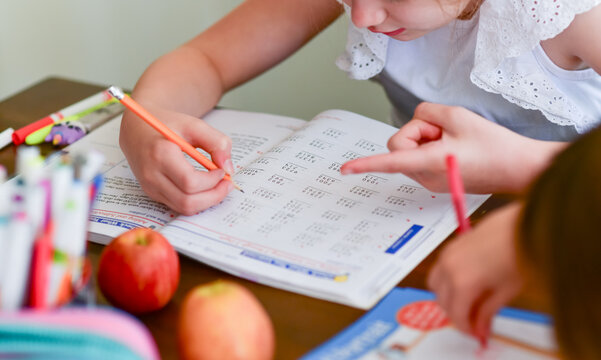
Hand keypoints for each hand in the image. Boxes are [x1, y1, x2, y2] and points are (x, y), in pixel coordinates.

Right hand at [120, 103, 233, 214]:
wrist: (138, 129)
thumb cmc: (167, 125)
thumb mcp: (195, 125)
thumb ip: (216, 142)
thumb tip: (228, 168)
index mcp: (161, 155)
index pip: (190, 182)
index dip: (212, 180)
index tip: (222, 171)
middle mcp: (151, 175)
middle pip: (187, 202)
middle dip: (213, 196)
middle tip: (227, 183)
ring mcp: (150, 187)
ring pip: (183, 208)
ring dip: (206, 201)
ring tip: (218, 186)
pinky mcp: (152, 193)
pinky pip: (178, 205)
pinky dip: (195, 201)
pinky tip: (204, 187)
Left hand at [340, 102, 560, 193]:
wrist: (519, 168)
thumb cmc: (493, 145)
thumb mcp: (457, 116)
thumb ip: (428, 112)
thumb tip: (418, 119)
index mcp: (430, 163)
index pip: (390, 161)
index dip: (366, 163)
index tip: (345, 170)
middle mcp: (426, 177)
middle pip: (401, 143)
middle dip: (418, 130)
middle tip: (445, 129)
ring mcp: (431, 182)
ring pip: (411, 149)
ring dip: (428, 137)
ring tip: (456, 139)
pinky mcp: (437, 181)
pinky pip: (421, 156)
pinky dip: (433, 146)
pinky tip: (457, 147)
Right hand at [427, 203, 523, 338]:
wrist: (524, 224)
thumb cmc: (519, 253)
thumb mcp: (506, 290)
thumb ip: (488, 311)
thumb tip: (481, 327)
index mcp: (462, 282)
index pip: (456, 314)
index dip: (467, 328)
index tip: (477, 333)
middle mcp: (449, 268)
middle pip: (442, 301)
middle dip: (457, 313)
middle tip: (475, 321)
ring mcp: (448, 254)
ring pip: (436, 284)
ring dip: (448, 296)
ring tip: (469, 301)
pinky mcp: (452, 245)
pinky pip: (440, 268)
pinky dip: (448, 280)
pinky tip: (468, 282)